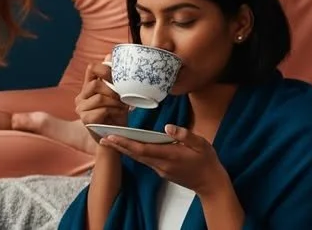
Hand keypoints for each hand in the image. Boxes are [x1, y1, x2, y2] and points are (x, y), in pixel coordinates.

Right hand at [76, 55, 129, 137]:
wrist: (114, 138)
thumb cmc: (116, 117)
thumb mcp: (118, 96)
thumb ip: (113, 79)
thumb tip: (110, 54)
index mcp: (87, 88)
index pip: (92, 68)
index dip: (105, 68)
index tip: (118, 75)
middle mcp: (80, 97)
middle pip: (96, 84)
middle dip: (113, 89)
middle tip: (123, 97)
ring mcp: (81, 109)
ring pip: (99, 97)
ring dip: (115, 102)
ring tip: (123, 107)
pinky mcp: (85, 120)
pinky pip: (101, 110)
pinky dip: (114, 111)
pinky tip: (119, 115)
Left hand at [100, 125, 228, 195]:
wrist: (211, 184)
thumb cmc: (207, 161)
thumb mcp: (202, 144)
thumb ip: (185, 135)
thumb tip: (168, 127)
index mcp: (169, 156)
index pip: (143, 149)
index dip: (125, 143)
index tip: (111, 136)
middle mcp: (161, 164)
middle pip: (135, 154)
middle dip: (118, 145)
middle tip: (101, 137)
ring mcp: (160, 169)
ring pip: (138, 158)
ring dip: (123, 149)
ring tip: (108, 140)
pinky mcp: (161, 171)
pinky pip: (144, 160)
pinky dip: (133, 152)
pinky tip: (127, 146)